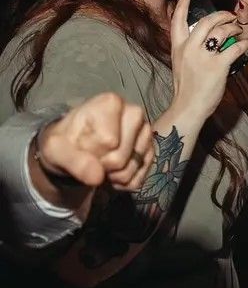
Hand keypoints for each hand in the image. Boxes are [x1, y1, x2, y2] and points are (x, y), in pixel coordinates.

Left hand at [37, 93, 153, 191]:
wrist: (75, 147)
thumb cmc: (66, 141)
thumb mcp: (55, 148)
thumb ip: (73, 160)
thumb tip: (97, 177)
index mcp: (111, 103)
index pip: (108, 141)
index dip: (90, 152)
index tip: (81, 146)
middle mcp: (135, 113)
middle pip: (120, 159)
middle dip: (101, 167)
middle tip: (90, 158)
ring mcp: (146, 133)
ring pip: (131, 170)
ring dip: (112, 176)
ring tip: (100, 165)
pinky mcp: (151, 151)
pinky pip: (138, 179)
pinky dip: (122, 183)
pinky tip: (111, 173)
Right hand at [169, 0, 247, 120]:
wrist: (188, 107)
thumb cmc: (188, 88)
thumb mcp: (181, 64)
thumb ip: (189, 49)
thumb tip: (205, 38)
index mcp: (178, 47)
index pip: (177, 21)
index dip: (182, 6)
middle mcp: (189, 49)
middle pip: (207, 21)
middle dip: (222, 15)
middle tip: (231, 16)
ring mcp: (203, 57)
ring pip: (222, 31)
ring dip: (235, 28)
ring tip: (240, 30)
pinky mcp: (218, 66)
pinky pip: (235, 48)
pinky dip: (243, 43)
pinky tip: (246, 44)